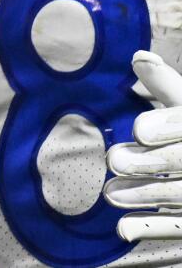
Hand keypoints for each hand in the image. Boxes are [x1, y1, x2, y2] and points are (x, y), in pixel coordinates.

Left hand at [105, 50, 181, 242]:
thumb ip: (166, 86)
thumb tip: (139, 57)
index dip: (165, 126)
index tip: (139, 129)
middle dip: (148, 162)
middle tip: (115, 160)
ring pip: (179, 194)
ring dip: (143, 194)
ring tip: (110, 193)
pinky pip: (179, 227)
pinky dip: (152, 228)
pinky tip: (122, 228)